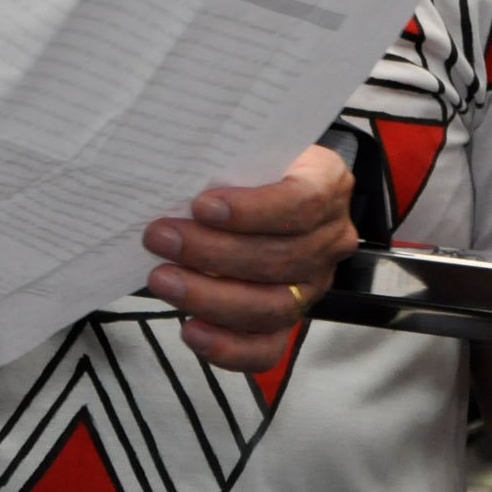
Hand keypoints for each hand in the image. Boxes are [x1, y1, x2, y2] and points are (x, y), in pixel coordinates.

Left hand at [143, 145, 356, 371]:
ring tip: (162, 279)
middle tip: (160, 238)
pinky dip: (228, 346)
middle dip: (212, 252)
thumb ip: (225, 155)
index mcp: (327, 183)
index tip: (201, 206)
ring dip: (210, 297)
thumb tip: (173, 173)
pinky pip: (268, 347)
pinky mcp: (290, 320)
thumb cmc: (247, 161)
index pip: (303, 202)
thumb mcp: (245, 144)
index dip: (253, 210)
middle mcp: (330, 237)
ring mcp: (313, 284)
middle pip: (281, 258)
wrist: (263, 184)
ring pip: (272, 306)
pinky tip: (190, 331)